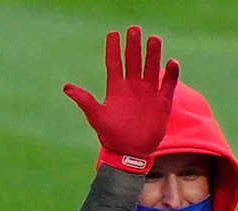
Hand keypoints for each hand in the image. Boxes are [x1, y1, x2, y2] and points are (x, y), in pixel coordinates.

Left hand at [63, 26, 179, 168]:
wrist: (130, 154)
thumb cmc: (111, 136)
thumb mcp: (97, 117)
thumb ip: (85, 101)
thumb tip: (66, 87)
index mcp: (116, 88)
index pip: (114, 63)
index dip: (113, 48)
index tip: (113, 33)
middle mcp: (132, 87)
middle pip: (134, 60)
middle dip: (134, 45)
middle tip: (134, 29)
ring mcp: (148, 93)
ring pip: (151, 68)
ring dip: (153, 54)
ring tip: (153, 39)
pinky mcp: (162, 102)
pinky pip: (168, 84)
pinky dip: (171, 73)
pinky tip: (171, 62)